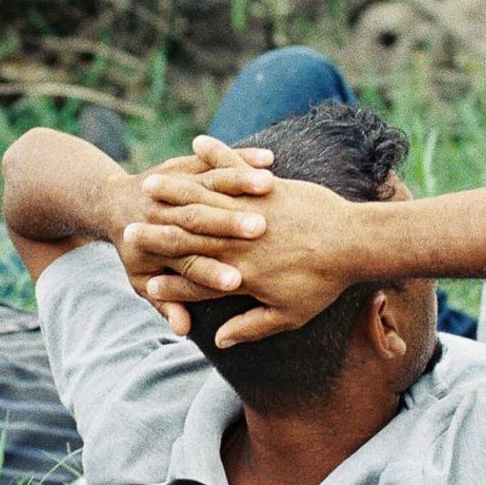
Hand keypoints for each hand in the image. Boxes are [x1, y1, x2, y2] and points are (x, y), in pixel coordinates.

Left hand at [117, 137, 275, 318]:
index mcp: (168, 250)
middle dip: (235, 224)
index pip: (194, 267)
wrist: (112, 205)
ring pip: (212, 183)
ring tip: (265, 181)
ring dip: (239, 181)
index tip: (237, 281)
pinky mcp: (188, 167)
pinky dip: (239, 158)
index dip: (213, 274)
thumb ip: (167, 305)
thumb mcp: (141, 279)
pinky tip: (267, 158)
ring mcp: (183, 188)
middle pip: (208, 222)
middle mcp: (177, 217)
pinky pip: (215, 160)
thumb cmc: (135, 248)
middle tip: (261, 227)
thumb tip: (181, 331)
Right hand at [130, 147, 365, 347]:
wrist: (357, 243)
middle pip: (187, 237)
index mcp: (241, 275)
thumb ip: (252, 326)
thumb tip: (219, 341)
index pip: (193, 281)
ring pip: (203, 199)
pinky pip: (234, 167)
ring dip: (173, 189)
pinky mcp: (266, 188)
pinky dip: (216, 153)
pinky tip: (196, 144)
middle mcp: (239, 242)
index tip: (147, 283)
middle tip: (128, 229)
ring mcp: (250, 211)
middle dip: (155, 234)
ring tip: (149, 185)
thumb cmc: (325, 282)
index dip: (168, 284)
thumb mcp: (290, 314)